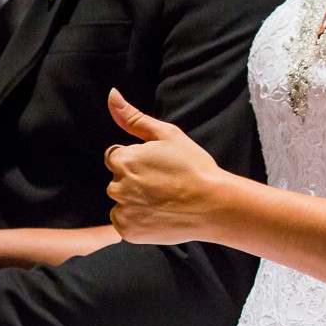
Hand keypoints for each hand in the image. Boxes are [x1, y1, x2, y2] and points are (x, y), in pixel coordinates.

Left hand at [104, 87, 231, 244]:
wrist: (214, 204)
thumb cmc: (194, 166)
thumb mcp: (168, 135)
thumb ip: (133, 117)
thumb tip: (111, 94)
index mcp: (123, 160)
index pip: (117, 157)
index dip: (138, 160)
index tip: (159, 167)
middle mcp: (117, 186)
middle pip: (118, 180)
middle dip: (135, 181)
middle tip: (165, 184)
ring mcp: (122, 210)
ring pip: (122, 202)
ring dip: (136, 200)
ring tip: (165, 200)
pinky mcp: (128, 231)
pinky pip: (125, 222)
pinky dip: (138, 220)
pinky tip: (160, 215)